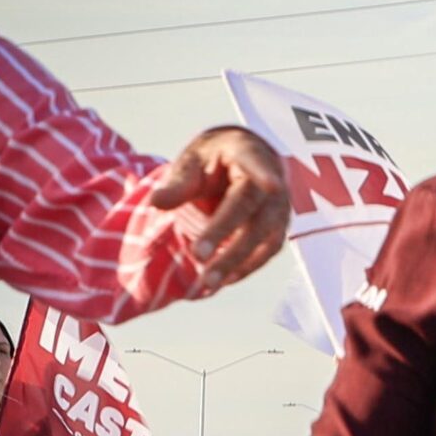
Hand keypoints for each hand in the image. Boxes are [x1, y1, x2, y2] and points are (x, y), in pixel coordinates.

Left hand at [151, 125, 288, 290]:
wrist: (238, 167)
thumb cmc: (211, 162)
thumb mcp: (191, 162)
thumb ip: (178, 183)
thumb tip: (156, 203)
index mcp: (248, 154)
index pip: (257, 164)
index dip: (266, 175)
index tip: (273, 185)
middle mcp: (273, 182)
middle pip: (252, 210)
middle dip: (226, 234)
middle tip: (198, 256)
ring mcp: (279, 207)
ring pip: (264, 237)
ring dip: (237, 260)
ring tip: (209, 280)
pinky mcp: (278, 229)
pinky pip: (266, 252)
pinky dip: (245, 267)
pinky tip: (223, 280)